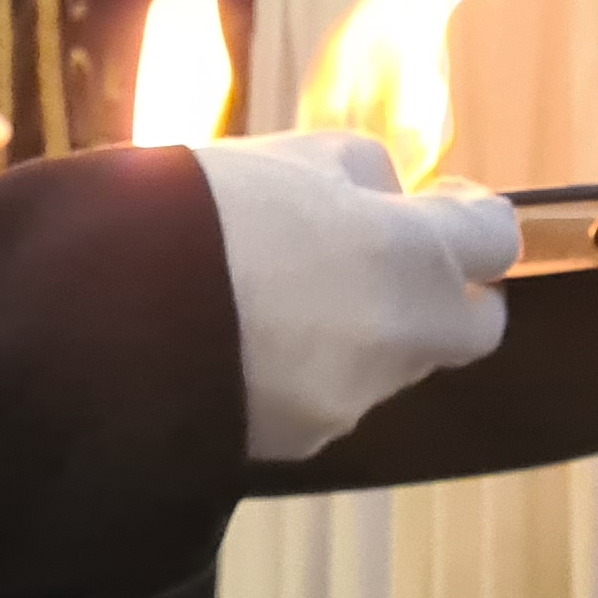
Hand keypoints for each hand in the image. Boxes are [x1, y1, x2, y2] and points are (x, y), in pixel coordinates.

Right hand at [190, 131, 519, 462]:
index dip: (474, 215)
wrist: (99, 321)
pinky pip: (333, 398)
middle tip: (393, 254)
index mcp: (414, 254)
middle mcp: (404, 337)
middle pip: (476, 326)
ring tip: (288, 289)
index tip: (444, 197)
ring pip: (396, 363)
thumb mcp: (288, 157)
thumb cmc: (196, 213)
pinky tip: (249, 337)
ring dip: (372, 330)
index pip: (497, 240)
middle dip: (449, 292)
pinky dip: (313, 369)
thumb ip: (360, 173)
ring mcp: (355, 398)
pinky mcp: (302, 441)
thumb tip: (388, 196)